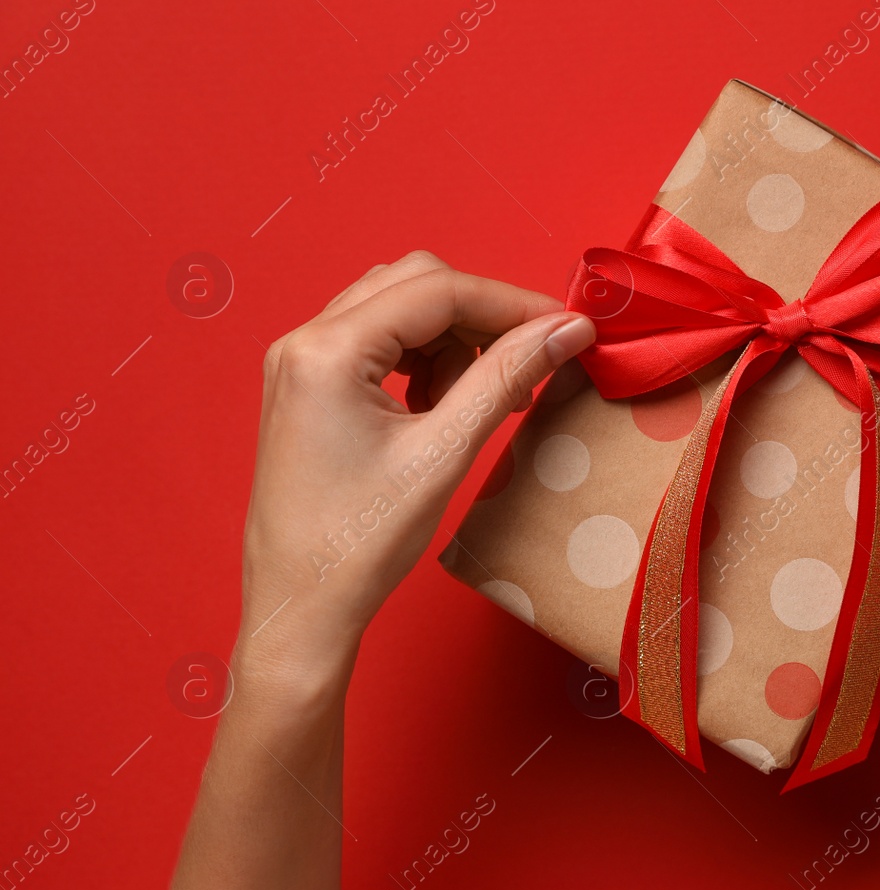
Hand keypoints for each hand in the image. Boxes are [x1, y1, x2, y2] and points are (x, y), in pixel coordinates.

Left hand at [239, 251, 594, 685]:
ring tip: (485, 397)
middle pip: (415, 283)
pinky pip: (381, 343)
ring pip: (399, 308)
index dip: (511, 303)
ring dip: (454, 339)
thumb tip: (565, 331)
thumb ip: (506, 378)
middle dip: (482, 316)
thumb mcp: (443, 455)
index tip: (566, 328)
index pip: (437, 290)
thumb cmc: (358, 544)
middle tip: (532, 359)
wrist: (302, 605)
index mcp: (326, 352)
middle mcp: (304, 342)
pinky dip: (427, 360)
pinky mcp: (310, 386)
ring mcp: (302, 363)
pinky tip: (447, 406)